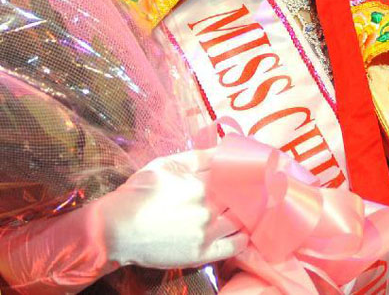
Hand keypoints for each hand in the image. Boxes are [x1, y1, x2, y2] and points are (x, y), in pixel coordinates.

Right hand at [98, 147, 247, 268]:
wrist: (118, 228)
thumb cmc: (139, 192)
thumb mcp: (166, 164)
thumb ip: (197, 157)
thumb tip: (223, 149)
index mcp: (199, 184)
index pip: (232, 175)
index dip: (243, 172)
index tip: (252, 170)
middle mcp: (206, 208)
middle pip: (239, 197)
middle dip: (248, 191)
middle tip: (256, 187)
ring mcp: (204, 233)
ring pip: (240, 220)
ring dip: (248, 212)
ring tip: (252, 207)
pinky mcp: (200, 254)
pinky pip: (233, 247)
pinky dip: (243, 238)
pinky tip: (245, 231)